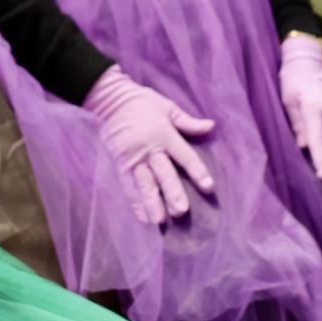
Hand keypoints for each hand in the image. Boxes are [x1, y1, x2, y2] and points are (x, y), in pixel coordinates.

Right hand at [83, 64, 215, 224]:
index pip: (184, 156)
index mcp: (164, 135)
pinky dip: (135, 203)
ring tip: (160, 221)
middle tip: (181, 211)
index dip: (197, 171)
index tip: (208, 187)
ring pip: (144, 184)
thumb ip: (188, 122)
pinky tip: (143, 218)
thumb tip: (211, 126)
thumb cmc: (142, 102)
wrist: (110, 99)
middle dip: (172, 192)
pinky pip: (128, 186)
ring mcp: (133, 159)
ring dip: (152, 203)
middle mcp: (149, 150)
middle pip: (163, 174)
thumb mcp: (167, 107)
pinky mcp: (120, 164)